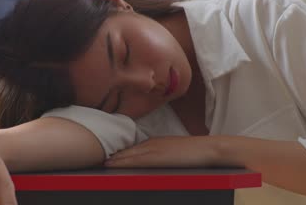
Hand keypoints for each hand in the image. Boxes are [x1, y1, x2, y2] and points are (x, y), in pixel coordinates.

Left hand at [104, 136, 218, 167]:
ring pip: (128, 154)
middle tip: (98, 159)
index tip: (108, 156)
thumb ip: (162, 153)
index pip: (133, 148)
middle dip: (113, 155)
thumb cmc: (195, 152)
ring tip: (102, 163)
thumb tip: (154, 160)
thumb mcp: (174, 150)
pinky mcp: (157, 157)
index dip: (120, 153)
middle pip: (127, 150)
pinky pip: (135, 160)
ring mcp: (153, 149)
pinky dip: (123, 162)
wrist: (208, 149)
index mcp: (155, 142)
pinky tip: (114, 164)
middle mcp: (151, 144)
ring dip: (115, 159)